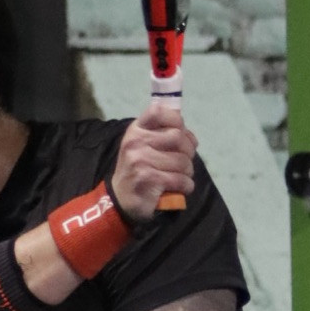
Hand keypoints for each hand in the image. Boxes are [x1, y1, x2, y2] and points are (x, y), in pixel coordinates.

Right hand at [112, 103, 198, 219]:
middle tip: (184, 161)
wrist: (121, 198)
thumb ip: (162, 134)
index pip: (158, 112)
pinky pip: (180, 179)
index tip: (181, 133)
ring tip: (181, 176)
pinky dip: (187, 185)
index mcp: (136, 130)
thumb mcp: (142, 145)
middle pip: (178, 137)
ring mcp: (141, 161)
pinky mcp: (149, 180)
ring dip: (188, 171)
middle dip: (188, 151)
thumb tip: (189, 135)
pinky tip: (181, 187)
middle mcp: (136, 142)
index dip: (176, 120)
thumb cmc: (137, 169)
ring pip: (182, 161)